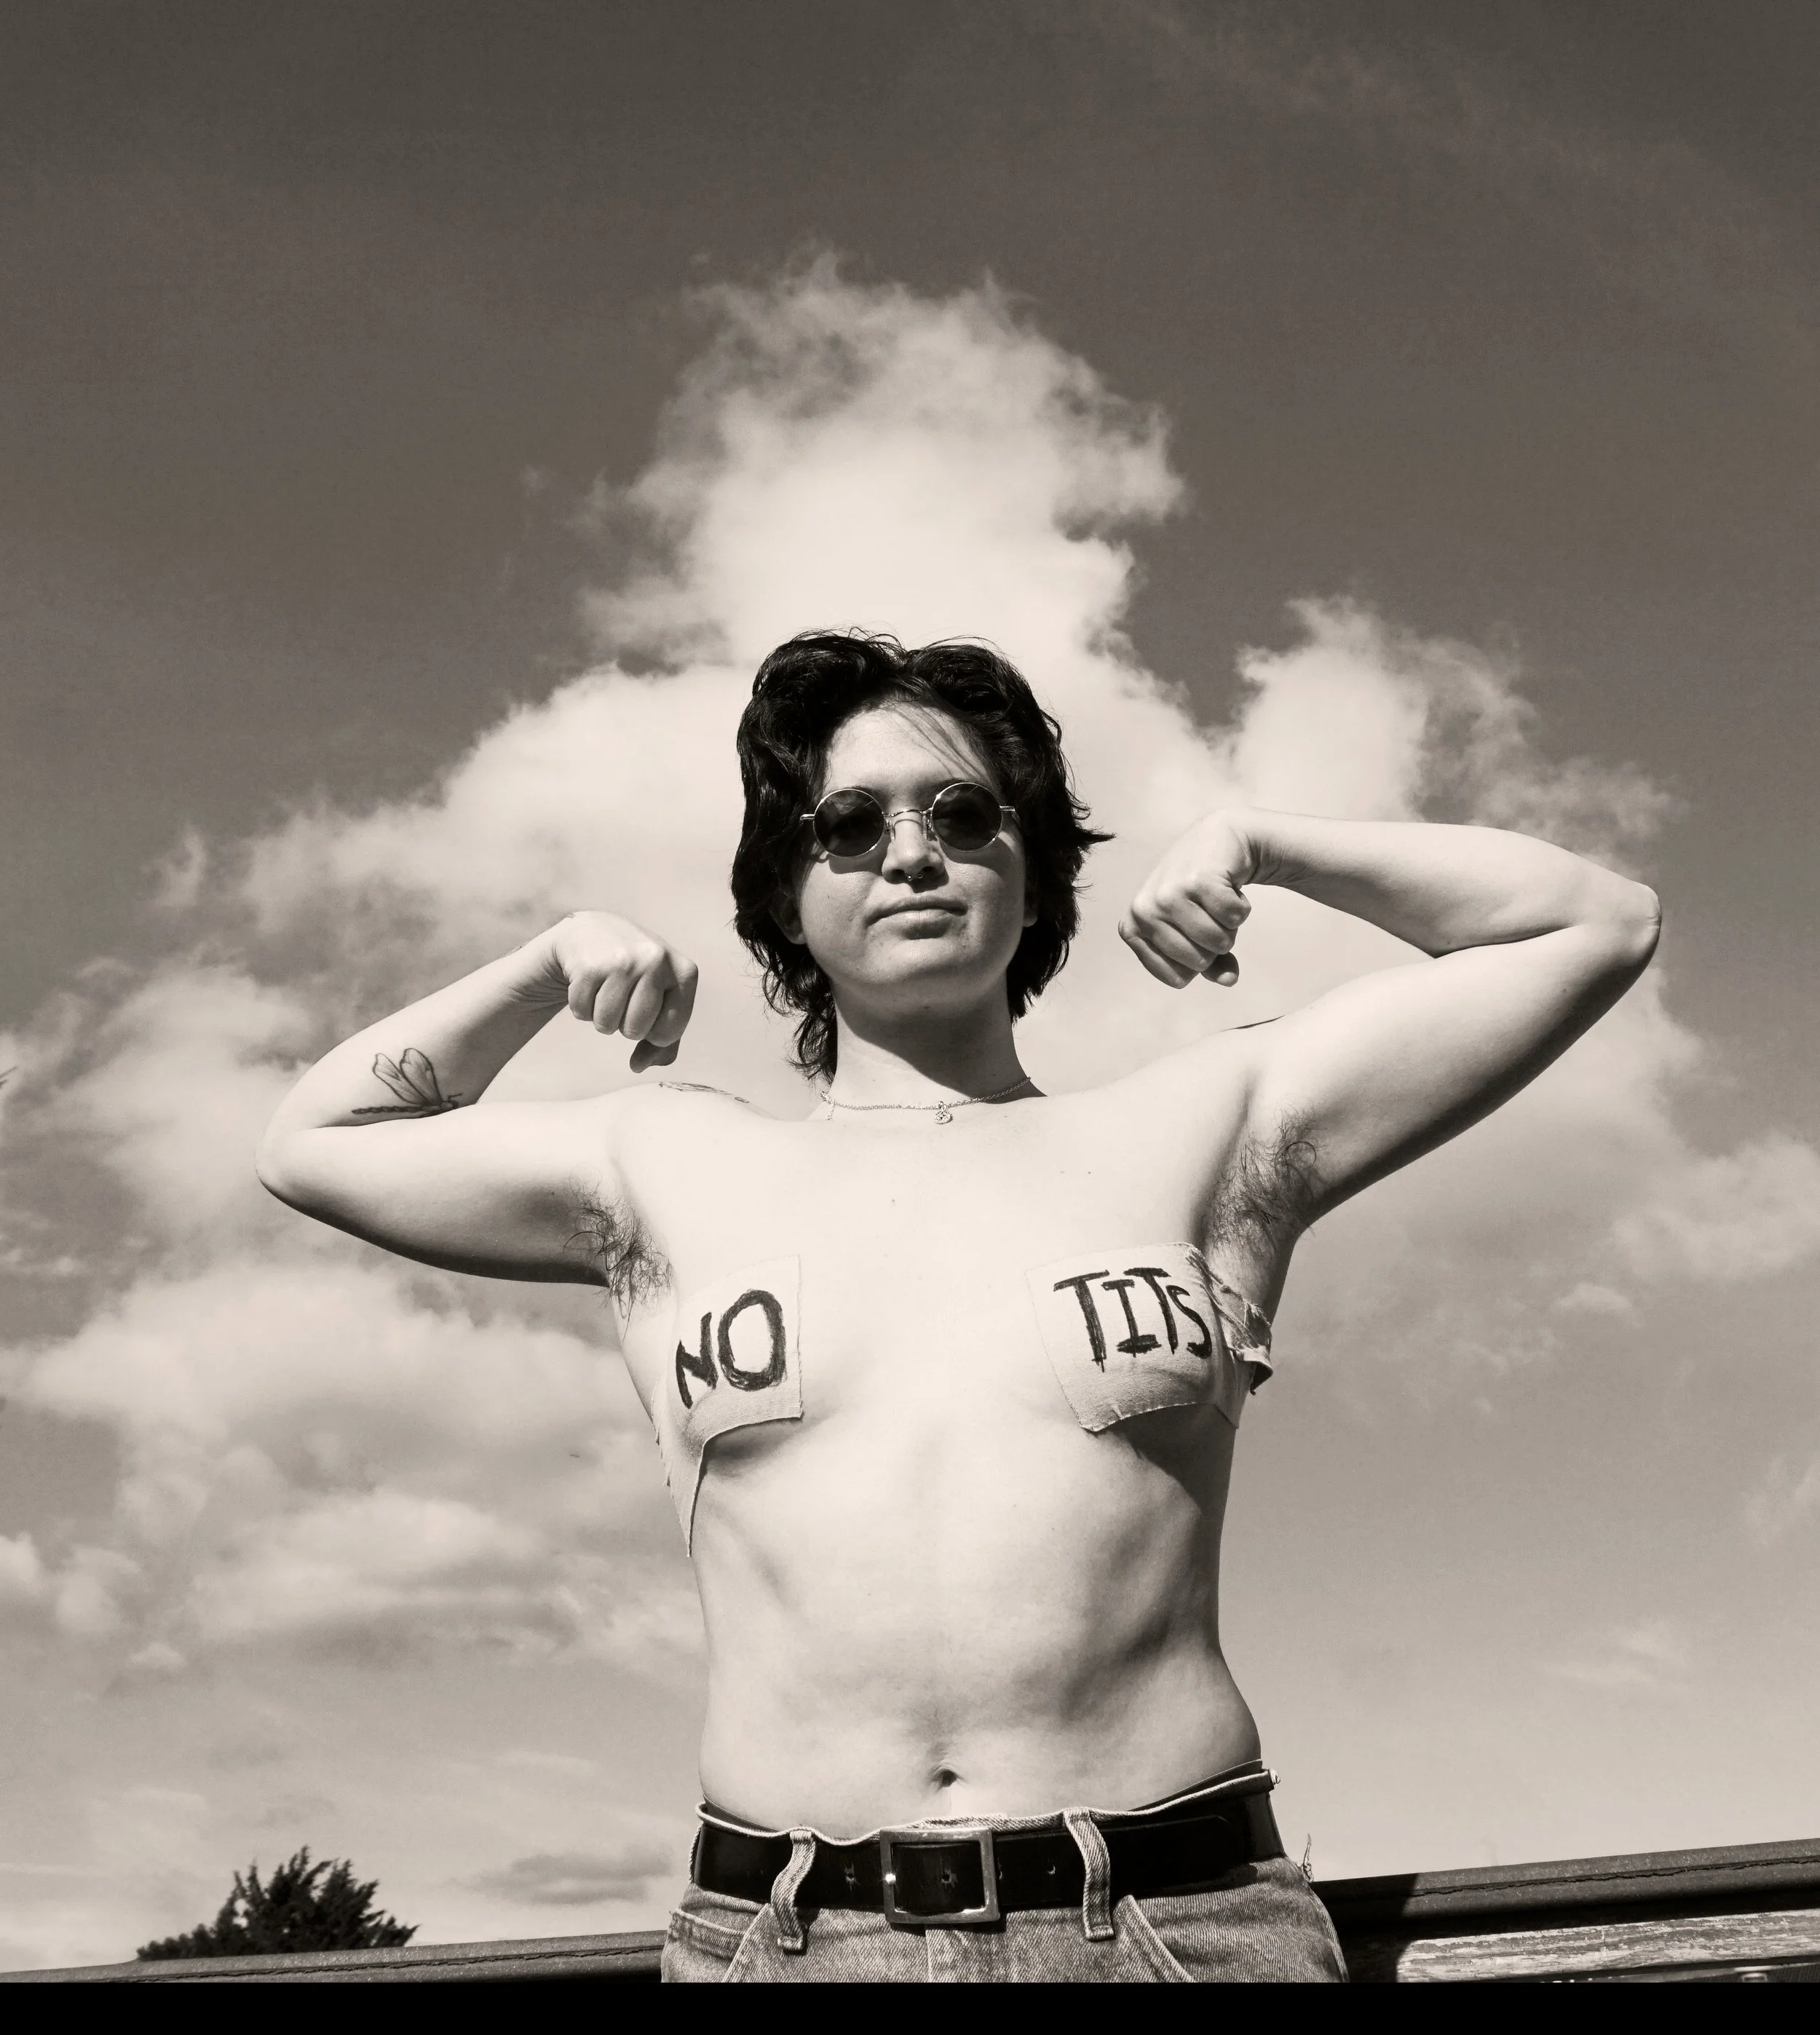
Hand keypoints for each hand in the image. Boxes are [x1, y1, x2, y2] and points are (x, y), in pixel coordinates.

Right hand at [530, 913, 699, 1070]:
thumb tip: (640, 1066)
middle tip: (622, 997)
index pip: (669, 1032)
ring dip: (601, 1016)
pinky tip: (588, 981)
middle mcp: (657, 961)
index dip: (653, 1032)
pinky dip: (581, 1005)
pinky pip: (581, 1011)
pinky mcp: (590, 964)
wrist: (593, 932)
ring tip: (605, 989)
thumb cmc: (635, 974)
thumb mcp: (661, 999)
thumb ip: (664, 1041)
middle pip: (636, 1030)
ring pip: (606, 1025)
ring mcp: (623, 960)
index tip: (647, 1010)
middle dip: (625, 1024)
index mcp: (685, 972)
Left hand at [1119, 812, 1259, 988]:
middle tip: (1207, 912)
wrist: (1218, 841)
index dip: (1197, 961)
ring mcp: (1168, 893)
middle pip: (1198, 961)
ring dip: (1229, 925)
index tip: (1192, 932)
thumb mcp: (1195, 931)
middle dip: (1214, 943)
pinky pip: (1233, 917)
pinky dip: (1241, 907)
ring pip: (1217, 941)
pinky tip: (1228, 886)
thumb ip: (1211, 965)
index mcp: (1132, 928)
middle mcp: (1143, 910)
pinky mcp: (1197, 880)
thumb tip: (1228, 980)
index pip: (1176, 977)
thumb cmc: (1199, 894)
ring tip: (1216, 899)